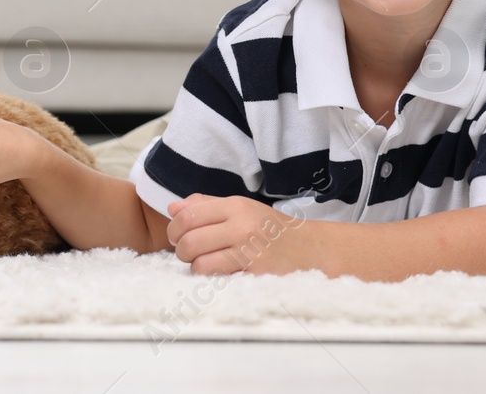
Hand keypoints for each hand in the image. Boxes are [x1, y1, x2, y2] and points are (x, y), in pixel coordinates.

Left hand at [166, 193, 311, 275]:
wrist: (313, 250)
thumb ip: (205, 206)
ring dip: (196, 268)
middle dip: (181, 251)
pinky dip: (213, 279)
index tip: (178, 237)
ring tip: (207, 264)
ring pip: (200, 264)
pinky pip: (219, 280)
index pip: (187, 216)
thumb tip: (172, 209)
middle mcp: (242, 226)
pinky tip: (222, 274)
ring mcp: (251, 251)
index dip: (174, 230)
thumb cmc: (271, 229)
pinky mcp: (258, 275)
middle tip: (190, 253)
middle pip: (189, 241)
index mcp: (235, 206)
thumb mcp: (241, 208)